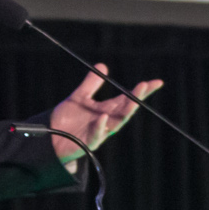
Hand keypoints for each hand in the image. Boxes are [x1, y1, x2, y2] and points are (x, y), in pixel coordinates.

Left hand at [48, 64, 164, 161]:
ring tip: (133, 99)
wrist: (52, 138)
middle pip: (126, 109)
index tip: (156, 82)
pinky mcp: (88, 143)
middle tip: (145, 86)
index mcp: (107, 110)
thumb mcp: (79, 98)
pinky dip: (100, 126)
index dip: (141, 91)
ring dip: (125, 111)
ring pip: (116, 122)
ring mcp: (99, 132)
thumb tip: (103, 66)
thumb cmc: (67, 120)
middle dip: (136, 98)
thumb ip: (90, 84)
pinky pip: (96, 134)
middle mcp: (107, 121)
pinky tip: (103, 116)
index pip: (127, 98)